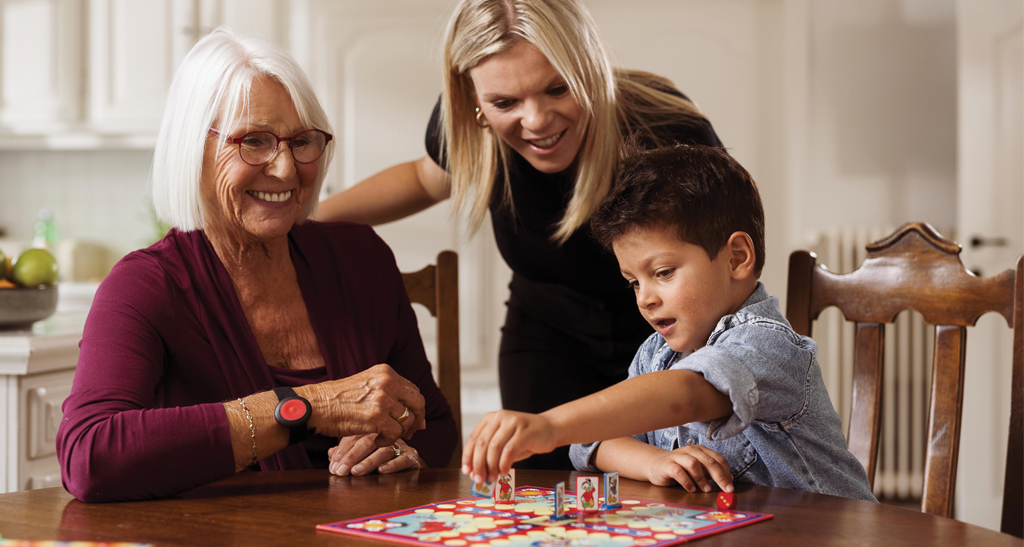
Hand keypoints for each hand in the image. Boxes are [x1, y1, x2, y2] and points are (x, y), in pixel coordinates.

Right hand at [302, 364, 425, 446]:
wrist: (315, 405)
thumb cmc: (336, 399)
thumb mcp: (365, 385)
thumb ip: (385, 390)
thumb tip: (406, 407)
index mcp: (386, 372)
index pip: (413, 390)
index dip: (417, 407)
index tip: (416, 420)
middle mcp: (387, 381)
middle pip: (417, 403)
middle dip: (417, 420)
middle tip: (411, 433)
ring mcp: (382, 398)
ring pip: (407, 420)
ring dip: (400, 432)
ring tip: (386, 437)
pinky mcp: (376, 416)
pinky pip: (395, 433)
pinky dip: (389, 440)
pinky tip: (377, 440)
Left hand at [328, 434, 423, 475]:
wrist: (406, 461)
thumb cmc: (379, 456)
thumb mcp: (360, 454)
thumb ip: (346, 452)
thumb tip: (331, 453)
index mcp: (372, 430)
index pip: (355, 437)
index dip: (343, 452)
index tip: (334, 466)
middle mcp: (386, 434)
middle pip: (369, 441)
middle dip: (353, 458)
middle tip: (342, 471)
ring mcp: (401, 444)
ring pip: (385, 450)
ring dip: (369, 462)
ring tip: (357, 472)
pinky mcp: (412, 456)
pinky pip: (404, 458)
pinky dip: (393, 464)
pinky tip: (382, 470)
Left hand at [461, 410, 556, 482]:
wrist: (550, 428)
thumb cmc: (525, 438)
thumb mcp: (504, 443)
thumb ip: (491, 455)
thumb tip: (477, 473)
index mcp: (490, 419)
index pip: (473, 439)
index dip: (467, 457)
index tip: (467, 471)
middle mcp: (500, 417)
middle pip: (482, 444)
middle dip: (478, 464)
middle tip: (479, 479)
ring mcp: (512, 422)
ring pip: (494, 447)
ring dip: (491, 467)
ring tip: (493, 478)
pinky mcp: (524, 431)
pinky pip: (509, 451)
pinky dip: (504, 464)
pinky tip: (504, 472)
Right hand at [645, 445, 733, 492]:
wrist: (655, 464)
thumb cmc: (680, 468)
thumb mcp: (698, 470)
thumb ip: (711, 473)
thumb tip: (729, 480)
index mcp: (700, 450)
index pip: (718, 459)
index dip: (726, 473)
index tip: (731, 486)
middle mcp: (690, 450)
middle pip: (709, 461)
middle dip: (720, 476)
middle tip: (726, 489)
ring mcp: (678, 456)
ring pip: (694, 463)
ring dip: (702, 478)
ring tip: (706, 489)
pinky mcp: (667, 464)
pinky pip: (678, 472)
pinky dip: (686, 481)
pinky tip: (690, 489)